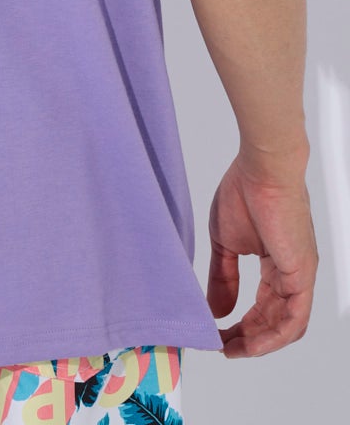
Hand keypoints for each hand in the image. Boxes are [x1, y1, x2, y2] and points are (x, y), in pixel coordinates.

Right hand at [206, 152, 318, 356]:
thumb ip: (223, 277)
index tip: (217, 333)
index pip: (264, 307)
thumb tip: (215, 310)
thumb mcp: (226, 243)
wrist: (261, 169)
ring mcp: (300, 276)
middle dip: (247, 339)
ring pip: (287, 326)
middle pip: (275, 322)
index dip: (241, 325)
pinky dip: (273, 336)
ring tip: (231, 349)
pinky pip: (294, 318)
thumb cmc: (244, 193)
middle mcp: (293, 275)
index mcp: (277, 265)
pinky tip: (250, 342)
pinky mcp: (302, 275)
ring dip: (259, 343)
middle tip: (221, 346)